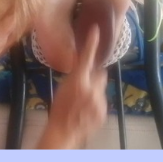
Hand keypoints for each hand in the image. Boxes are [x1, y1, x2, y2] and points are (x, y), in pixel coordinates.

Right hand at [40, 24, 106, 147]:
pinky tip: (86, 111)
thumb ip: (76, 76)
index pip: (86, 57)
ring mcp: (100, 101)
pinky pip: (103, 102)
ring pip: (102, 89)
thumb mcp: (63, 87)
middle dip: (95, 77)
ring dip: (95, 92)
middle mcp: (92, 88)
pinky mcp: (104, 111)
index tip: (96, 30)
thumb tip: (83, 65)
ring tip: (82, 103)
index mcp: (78, 80)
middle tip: (84, 86)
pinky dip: (96, 104)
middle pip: (100, 74)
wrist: (63, 131)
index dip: (91, 43)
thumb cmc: (58, 109)